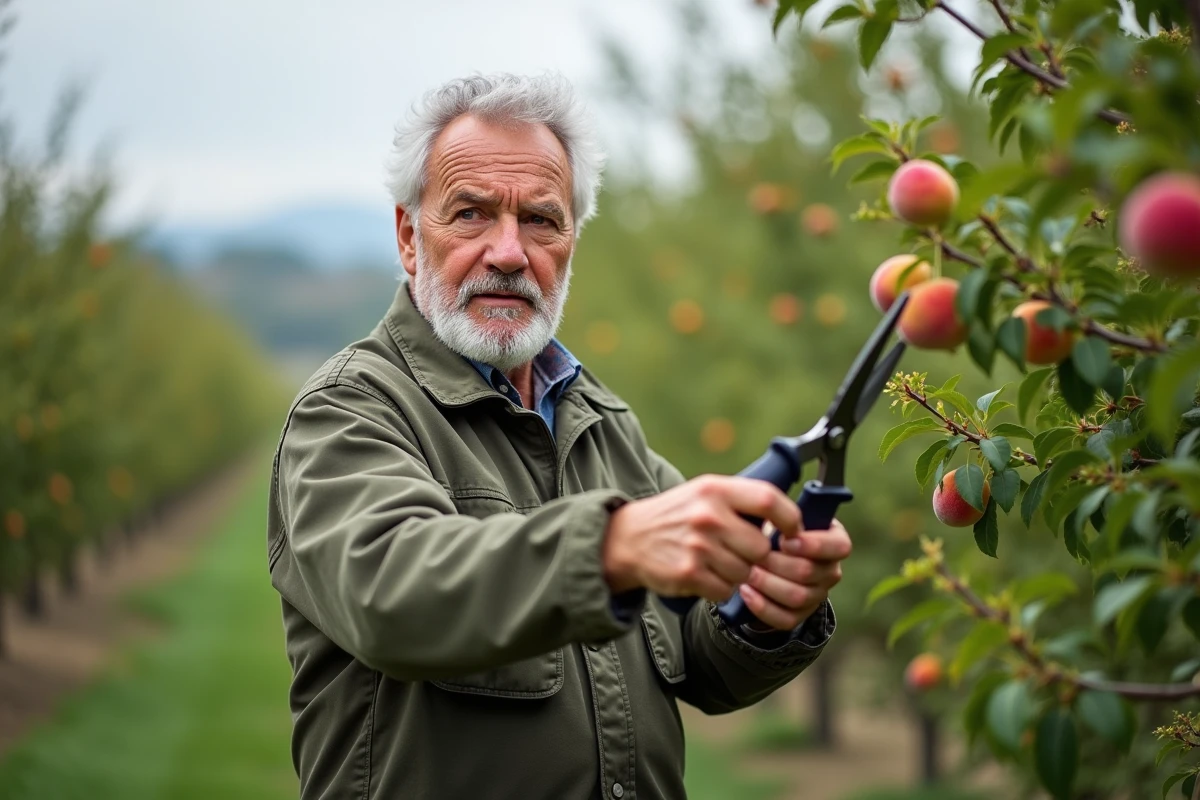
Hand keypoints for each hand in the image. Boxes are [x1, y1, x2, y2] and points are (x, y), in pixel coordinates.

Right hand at [602, 475, 800, 601]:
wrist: (628, 538)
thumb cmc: (676, 515)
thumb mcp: (704, 492)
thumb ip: (741, 500)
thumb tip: (790, 519)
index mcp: (715, 489)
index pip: (769, 500)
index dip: (790, 519)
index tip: (792, 532)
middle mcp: (707, 516)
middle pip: (761, 547)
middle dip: (757, 556)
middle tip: (741, 553)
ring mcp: (698, 546)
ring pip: (745, 573)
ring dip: (738, 574)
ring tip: (718, 562)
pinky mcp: (688, 574)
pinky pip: (726, 590)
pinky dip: (720, 588)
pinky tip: (706, 575)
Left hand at [736, 518, 850, 631]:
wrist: (762, 556)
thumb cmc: (773, 530)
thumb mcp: (779, 517)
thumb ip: (781, 515)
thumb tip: (774, 515)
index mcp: (834, 541)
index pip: (840, 547)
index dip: (813, 545)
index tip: (785, 540)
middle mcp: (831, 570)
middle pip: (809, 572)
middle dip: (777, 564)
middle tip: (754, 555)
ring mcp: (818, 594)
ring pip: (797, 597)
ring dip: (767, 584)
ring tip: (747, 572)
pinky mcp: (801, 614)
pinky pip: (785, 619)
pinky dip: (762, 606)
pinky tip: (745, 591)